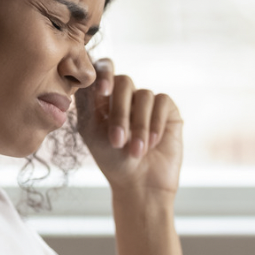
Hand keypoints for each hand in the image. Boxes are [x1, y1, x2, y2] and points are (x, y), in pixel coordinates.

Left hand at [76, 58, 182, 197]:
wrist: (140, 185)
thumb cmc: (112, 160)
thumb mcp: (91, 131)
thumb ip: (87, 101)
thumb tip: (88, 75)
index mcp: (103, 97)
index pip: (102, 69)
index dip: (103, 74)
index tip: (102, 91)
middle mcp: (125, 95)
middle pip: (124, 82)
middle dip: (119, 112)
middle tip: (117, 140)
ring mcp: (147, 102)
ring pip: (144, 95)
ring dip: (138, 126)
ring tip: (135, 151)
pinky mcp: (167, 110)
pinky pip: (162, 102)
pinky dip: (154, 124)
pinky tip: (151, 143)